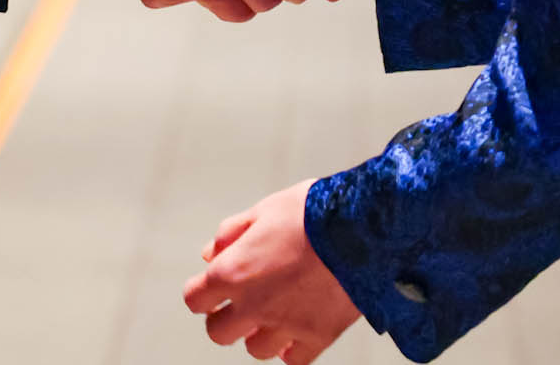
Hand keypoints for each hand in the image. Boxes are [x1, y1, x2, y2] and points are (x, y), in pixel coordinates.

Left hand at [184, 179, 360, 362]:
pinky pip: (294, 359)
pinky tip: (299, 327)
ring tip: (276, 311)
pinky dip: (292, 348)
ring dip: (260, 333)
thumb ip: (231, 234)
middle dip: (226, 318)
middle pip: (219, 333)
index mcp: (233, 271)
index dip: (203, 292)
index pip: (195, 299)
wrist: (364, 227)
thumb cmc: (312, 211)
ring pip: (256, 349)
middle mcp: (254, 305)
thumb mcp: (265, 209)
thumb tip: (209, 254)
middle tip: (243, 302)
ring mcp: (286, 325)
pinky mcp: (318, 337)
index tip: (214, 286)